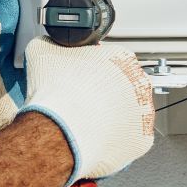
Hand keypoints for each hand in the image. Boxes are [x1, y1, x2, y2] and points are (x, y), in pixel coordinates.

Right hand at [21, 38, 155, 185]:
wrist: (60, 130)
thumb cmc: (56, 93)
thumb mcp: (42, 51)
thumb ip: (52, 43)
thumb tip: (48, 44)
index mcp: (121, 57)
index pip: (111, 60)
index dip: (93, 71)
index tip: (82, 80)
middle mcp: (139, 83)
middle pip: (123, 87)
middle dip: (104, 95)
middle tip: (83, 103)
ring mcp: (144, 113)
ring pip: (129, 115)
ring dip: (112, 119)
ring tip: (87, 124)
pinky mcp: (141, 141)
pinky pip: (129, 141)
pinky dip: (115, 142)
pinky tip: (96, 140)